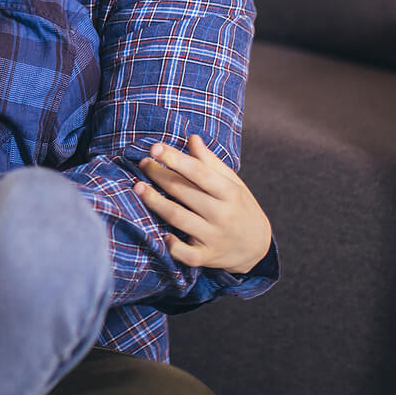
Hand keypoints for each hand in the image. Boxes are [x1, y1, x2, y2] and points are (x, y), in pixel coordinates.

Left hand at [134, 134, 271, 272]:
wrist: (258, 247)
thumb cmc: (240, 207)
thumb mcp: (233, 183)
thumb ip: (210, 162)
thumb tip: (192, 138)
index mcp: (229, 192)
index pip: (199, 172)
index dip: (175, 159)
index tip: (155, 147)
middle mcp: (222, 214)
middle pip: (184, 192)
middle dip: (160, 175)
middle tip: (142, 163)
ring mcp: (214, 237)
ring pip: (179, 218)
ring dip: (156, 202)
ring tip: (137, 187)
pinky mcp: (206, 256)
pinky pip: (186, 254)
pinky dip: (172, 246)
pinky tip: (160, 234)